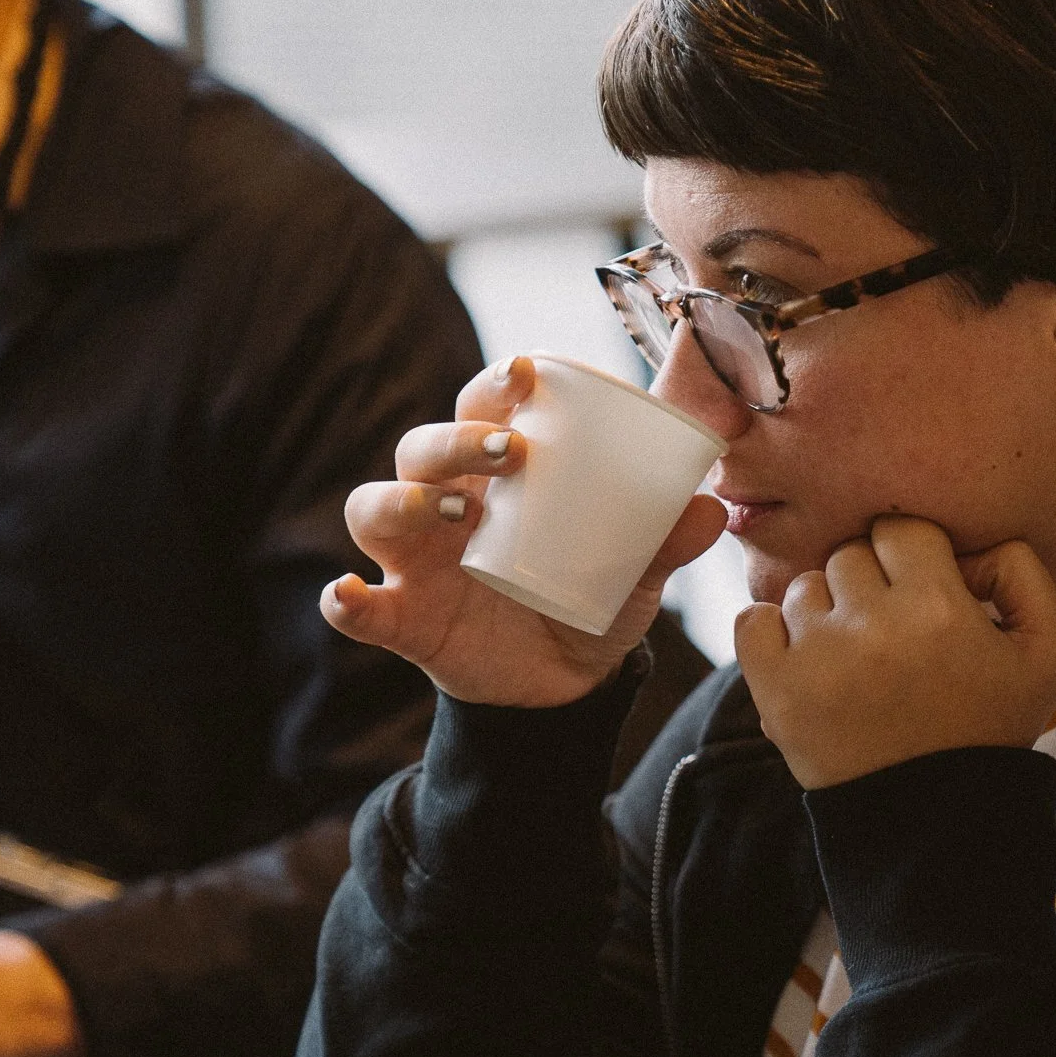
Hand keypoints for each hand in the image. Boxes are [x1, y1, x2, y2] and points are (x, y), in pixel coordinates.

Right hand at [324, 356, 728, 707]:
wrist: (565, 684)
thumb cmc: (591, 595)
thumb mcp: (637, 570)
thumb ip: (667, 540)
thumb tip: (710, 508)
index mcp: (499, 472)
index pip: (483, 405)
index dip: (496, 381)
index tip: (528, 371)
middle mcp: (446, 501)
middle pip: (422, 446)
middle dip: (455, 438)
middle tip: (507, 449)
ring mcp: (417, 559)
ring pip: (374, 507)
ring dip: (402, 498)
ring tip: (448, 508)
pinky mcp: (403, 618)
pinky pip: (356, 606)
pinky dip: (345, 601)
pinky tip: (350, 595)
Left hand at [734, 515, 1055, 789]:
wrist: (936, 821)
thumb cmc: (990, 729)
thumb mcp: (1046, 651)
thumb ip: (1022, 572)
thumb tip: (969, 545)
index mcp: (938, 607)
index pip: (900, 528)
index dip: (911, 556)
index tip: (920, 594)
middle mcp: (873, 626)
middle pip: (849, 555)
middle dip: (869, 586)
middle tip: (891, 635)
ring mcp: (817, 659)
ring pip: (803, 587)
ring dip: (825, 613)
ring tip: (856, 660)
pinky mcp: (776, 691)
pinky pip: (751, 620)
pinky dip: (771, 632)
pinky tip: (808, 660)